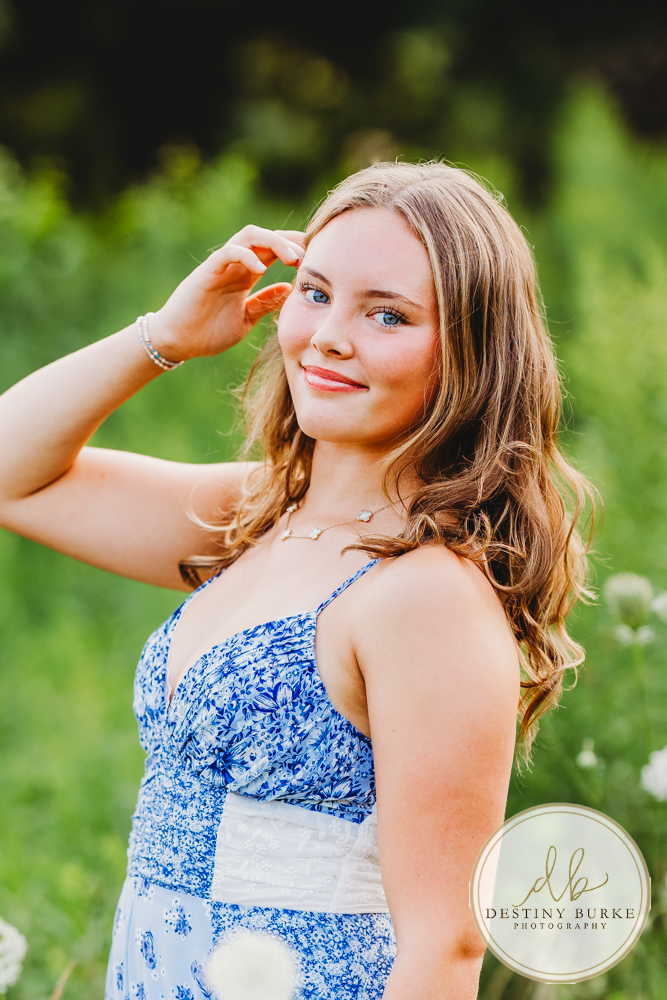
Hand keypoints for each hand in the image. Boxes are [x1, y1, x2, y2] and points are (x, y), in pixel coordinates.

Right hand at [149, 225, 303, 360]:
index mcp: (246, 275)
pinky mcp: (207, 272)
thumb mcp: (247, 319)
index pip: (274, 251)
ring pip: (249, 236)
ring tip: (292, 258)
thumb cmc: (208, 332)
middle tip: (310, 257)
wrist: (178, 343)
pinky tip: (262, 270)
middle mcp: (236, 265)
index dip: (296, 250)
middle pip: (266, 237)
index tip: (317, 261)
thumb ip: (265, 303)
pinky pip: (228, 252)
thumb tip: (289, 289)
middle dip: (291, 242)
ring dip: (273, 242)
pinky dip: (246, 256)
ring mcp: (221, 266)